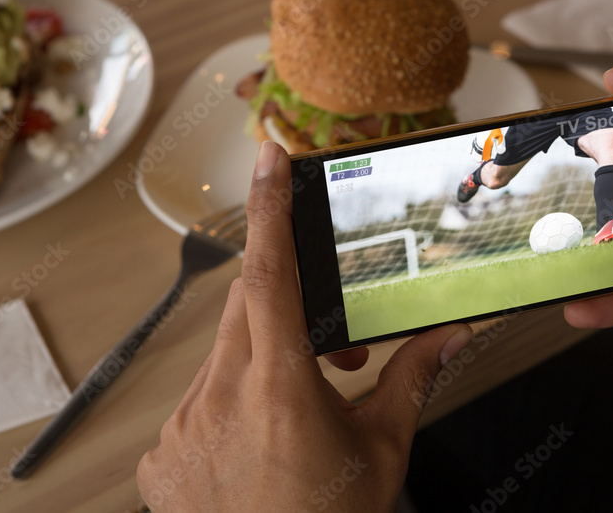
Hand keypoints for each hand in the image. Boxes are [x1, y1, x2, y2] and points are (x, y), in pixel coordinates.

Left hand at [137, 141, 470, 511]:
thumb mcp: (382, 450)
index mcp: (279, 389)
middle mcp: (218, 399)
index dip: (269, 207)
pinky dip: (231, 402)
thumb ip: (413, 379)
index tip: (268, 157)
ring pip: (222, 354)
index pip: (270, 272)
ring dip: (262, 360)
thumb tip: (451, 334)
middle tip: (333, 354)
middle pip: (249, 307)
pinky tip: (258, 442)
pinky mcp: (161, 455)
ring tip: (300, 408)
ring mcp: (181, 428)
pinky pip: (195, 400)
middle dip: (289, 308)